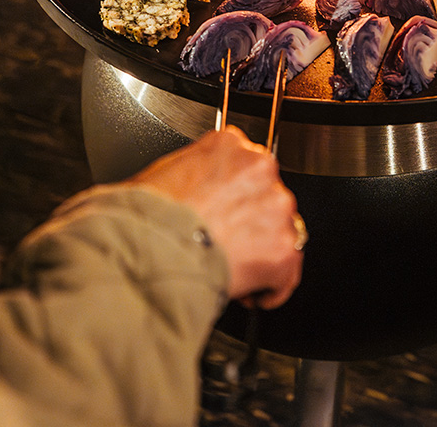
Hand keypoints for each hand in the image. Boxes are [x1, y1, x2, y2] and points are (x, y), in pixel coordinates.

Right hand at [128, 126, 303, 308]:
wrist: (155, 248)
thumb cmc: (150, 214)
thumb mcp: (163, 171)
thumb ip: (193, 171)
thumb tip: (187, 188)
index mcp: (230, 145)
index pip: (246, 166)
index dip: (235, 194)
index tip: (225, 209)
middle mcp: (259, 168)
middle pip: (267, 196)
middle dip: (251, 221)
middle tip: (225, 241)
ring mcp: (276, 206)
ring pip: (280, 231)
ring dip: (261, 250)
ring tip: (232, 268)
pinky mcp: (284, 246)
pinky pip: (287, 272)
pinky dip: (271, 286)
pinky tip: (248, 291)